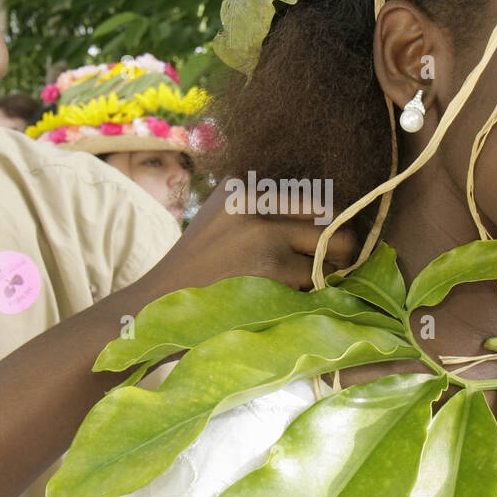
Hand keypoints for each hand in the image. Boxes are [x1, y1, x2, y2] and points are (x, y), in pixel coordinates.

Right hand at [144, 178, 359, 294]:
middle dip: (340, 246)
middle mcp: (252, 200)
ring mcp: (261, 232)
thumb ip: (264, 212)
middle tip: (337, 267)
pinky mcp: (270, 268)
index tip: (328, 246)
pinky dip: (313, 295)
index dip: (328, 225)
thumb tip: (334, 216)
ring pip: (329, 250)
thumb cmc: (198, 274)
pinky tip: (288, 304)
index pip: (314, 197)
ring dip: (328, 274)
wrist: (155, 310)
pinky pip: (318, 280)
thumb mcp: (222, 223)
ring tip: (304, 289)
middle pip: (331, 215)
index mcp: (241, 186)